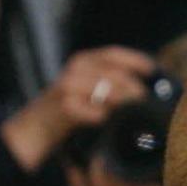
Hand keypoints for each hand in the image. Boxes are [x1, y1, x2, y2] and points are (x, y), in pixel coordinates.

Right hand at [0, 45, 155, 171]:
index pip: (113, 54)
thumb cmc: (66, 117)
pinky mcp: (59, 107)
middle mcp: (75, 70)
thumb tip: (144, 97)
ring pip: (98, 86)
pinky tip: (107, 121)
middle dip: (131, 85)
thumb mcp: (90, 97)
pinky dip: (96, 114)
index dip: (134, 59)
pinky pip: (82, 107)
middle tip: (146, 101)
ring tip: (133, 111)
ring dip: (119, 98)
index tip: (153, 69)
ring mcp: (66, 87)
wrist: (32, 131)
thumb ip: (111, 92)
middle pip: (110, 71)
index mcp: (84, 63)